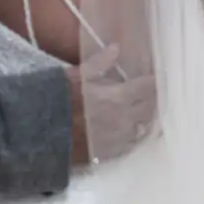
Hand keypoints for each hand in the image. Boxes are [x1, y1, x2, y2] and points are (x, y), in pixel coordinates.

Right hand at [66, 46, 156, 164]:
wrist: (43, 133)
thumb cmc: (58, 100)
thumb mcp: (76, 75)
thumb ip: (99, 63)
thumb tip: (116, 48)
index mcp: (118, 97)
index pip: (148, 88)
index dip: (156, 81)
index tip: (160, 77)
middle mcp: (124, 119)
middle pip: (151, 109)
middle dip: (155, 100)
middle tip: (157, 94)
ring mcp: (119, 139)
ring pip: (144, 129)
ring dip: (147, 120)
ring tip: (147, 114)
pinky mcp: (111, 154)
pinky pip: (131, 146)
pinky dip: (134, 137)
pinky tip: (132, 133)